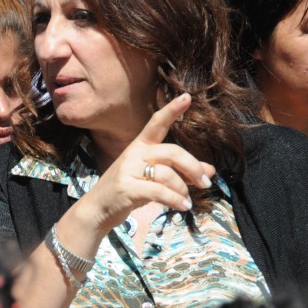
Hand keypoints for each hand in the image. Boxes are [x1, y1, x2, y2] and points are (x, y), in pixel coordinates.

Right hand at [80, 93, 215, 232]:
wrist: (97, 209)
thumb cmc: (129, 190)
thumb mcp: (154, 179)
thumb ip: (181, 172)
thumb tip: (210, 171)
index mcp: (140, 146)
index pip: (157, 123)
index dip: (172, 110)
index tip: (187, 97)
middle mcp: (134, 153)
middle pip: (172, 151)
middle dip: (192, 167)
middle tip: (205, 182)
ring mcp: (128, 170)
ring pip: (167, 174)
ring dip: (183, 189)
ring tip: (188, 202)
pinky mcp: (126, 188)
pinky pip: (158, 191)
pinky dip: (175, 200)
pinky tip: (183, 206)